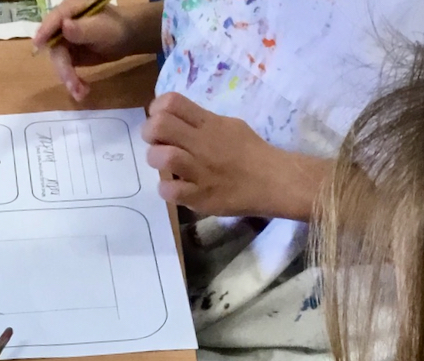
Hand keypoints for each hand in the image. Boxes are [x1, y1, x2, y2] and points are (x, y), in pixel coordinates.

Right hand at [33, 0, 160, 102]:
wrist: (126, 38)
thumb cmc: (116, 28)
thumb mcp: (101, 28)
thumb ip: (83, 29)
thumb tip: (65, 26)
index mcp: (70, 10)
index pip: (53, 20)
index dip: (44, 32)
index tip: (37, 45)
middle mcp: (63, 24)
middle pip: (55, 47)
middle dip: (63, 69)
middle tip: (73, 86)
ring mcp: (64, 41)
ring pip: (59, 62)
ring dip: (68, 79)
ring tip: (81, 93)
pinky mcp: (69, 55)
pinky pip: (65, 70)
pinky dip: (72, 82)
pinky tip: (82, 90)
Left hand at [141, 92, 330, 219]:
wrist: (273, 181)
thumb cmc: (251, 152)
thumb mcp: (229, 126)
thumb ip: (203, 123)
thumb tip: (178, 121)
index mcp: (209, 123)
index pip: (172, 102)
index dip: (156, 109)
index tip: (159, 119)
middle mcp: (202, 143)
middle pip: (160, 125)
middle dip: (149, 132)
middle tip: (155, 142)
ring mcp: (200, 171)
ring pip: (163, 156)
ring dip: (155, 159)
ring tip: (163, 166)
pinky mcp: (201, 196)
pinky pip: (171, 191)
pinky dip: (165, 188)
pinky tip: (173, 187)